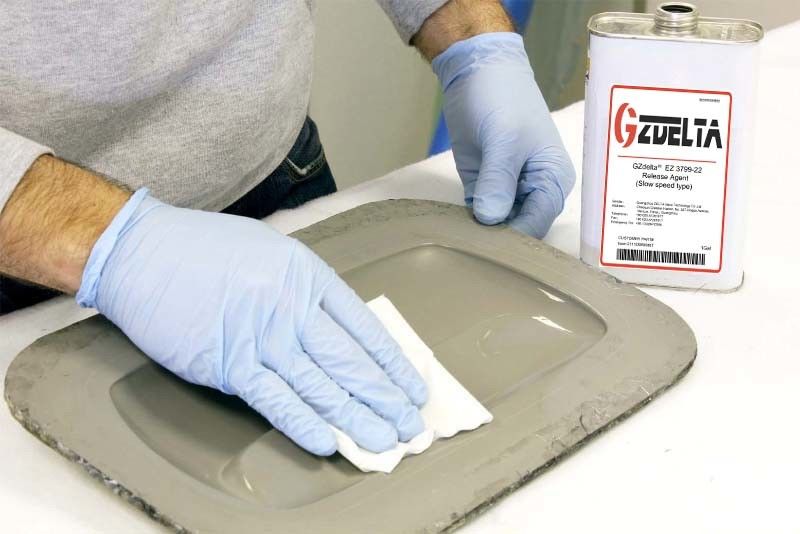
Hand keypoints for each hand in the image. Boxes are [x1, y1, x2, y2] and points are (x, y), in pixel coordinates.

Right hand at [77, 190, 427, 455]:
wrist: (143, 251)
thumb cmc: (204, 248)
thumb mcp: (273, 252)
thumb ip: (308, 290)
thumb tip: (339, 329)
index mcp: (307, 276)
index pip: (363, 328)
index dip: (392, 363)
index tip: (411, 386)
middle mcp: (291, 308)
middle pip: (350, 362)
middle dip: (385, 398)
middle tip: (410, 424)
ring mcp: (261, 337)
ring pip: (320, 386)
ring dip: (356, 417)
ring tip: (384, 439)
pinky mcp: (227, 364)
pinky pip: (275, 399)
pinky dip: (304, 422)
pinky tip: (329, 439)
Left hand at [432, 32, 574, 238]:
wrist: (476, 71)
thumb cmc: (502, 98)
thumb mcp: (502, 138)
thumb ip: (499, 180)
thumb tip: (491, 219)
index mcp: (552, 180)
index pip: (538, 223)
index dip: (515, 237)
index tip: (489, 247)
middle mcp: (534, 191)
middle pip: (518, 231)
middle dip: (497, 240)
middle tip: (470, 249)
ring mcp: (506, 191)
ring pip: (496, 227)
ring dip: (479, 233)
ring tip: (459, 241)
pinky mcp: (482, 188)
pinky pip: (476, 215)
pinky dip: (466, 222)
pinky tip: (452, 228)